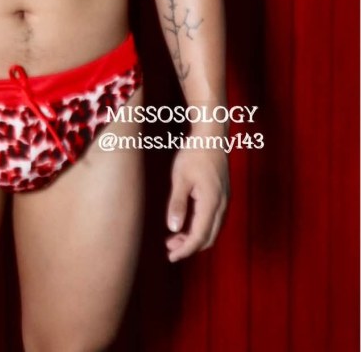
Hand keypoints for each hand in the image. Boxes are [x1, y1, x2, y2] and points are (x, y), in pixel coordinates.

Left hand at [165, 147, 228, 261]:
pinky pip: (213, 220)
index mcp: (212, 203)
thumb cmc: (194, 153)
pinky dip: (200, 227)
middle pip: (209, 237)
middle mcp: (222, 205)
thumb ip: (177, 204)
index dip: (185, 250)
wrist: (211, 135)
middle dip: (189, 247)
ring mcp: (224, 200)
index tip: (171, 257)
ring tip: (174, 238)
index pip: (199, 236)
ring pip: (212, 230)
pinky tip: (186, 223)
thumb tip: (173, 228)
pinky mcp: (222, 195)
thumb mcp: (180, 178)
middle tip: (169, 248)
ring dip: (195, 237)